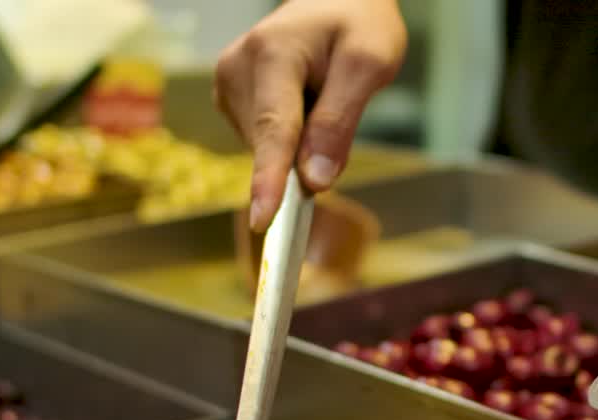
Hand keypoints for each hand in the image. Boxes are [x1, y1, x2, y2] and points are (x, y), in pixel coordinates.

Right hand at [215, 0, 406, 232]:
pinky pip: (264, 141)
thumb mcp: (369, 63)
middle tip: (340, 107)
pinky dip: (289, 137)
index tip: (263, 220)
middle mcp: (238, 67)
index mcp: (272, 53)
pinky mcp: (230, 97)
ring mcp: (228, 83)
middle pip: (273, 145)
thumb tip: (315, 180)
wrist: (336, 1)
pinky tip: (304, 102)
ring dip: (300, 142)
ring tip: (320, 92)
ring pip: (267, 148)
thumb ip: (339, 121)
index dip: (270, 179)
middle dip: (306, 154)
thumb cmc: (357, 24)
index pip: (275, 129)